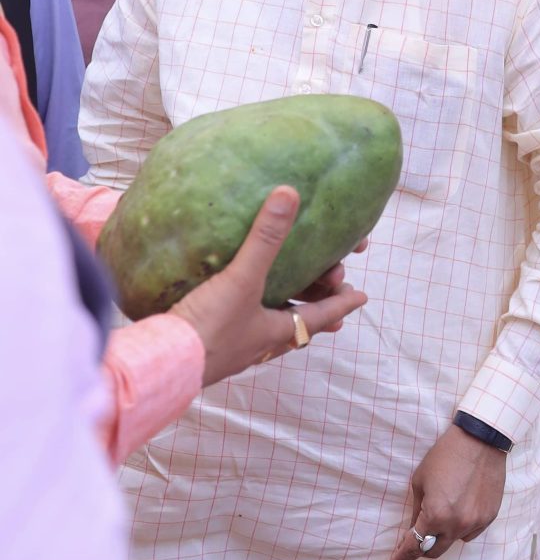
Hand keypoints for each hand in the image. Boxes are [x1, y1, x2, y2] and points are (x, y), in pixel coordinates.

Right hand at [170, 186, 367, 386]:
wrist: (158, 365)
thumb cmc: (209, 329)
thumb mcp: (242, 278)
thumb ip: (265, 238)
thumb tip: (289, 194)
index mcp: (274, 332)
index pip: (319, 316)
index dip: (342, 303)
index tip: (362, 297)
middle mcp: (256, 344)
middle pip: (296, 326)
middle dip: (314, 310)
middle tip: (329, 292)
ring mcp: (230, 348)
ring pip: (266, 330)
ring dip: (281, 313)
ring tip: (287, 299)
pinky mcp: (203, 345)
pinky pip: (236, 328)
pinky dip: (245, 314)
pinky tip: (230, 304)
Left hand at [386, 424, 507, 559]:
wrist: (480, 438)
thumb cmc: (446, 454)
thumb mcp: (420, 480)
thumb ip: (417, 511)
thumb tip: (414, 529)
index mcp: (435, 515)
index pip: (414, 547)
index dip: (400, 559)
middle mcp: (456, 524)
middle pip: (434, 551)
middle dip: (422, 546)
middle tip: (416, 536)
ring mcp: (475, 522)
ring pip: (453, 541)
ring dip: (444, 533)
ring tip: (445, 508)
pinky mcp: (489, 516)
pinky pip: (471, 532)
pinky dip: (462, 526)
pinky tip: (461, 507)